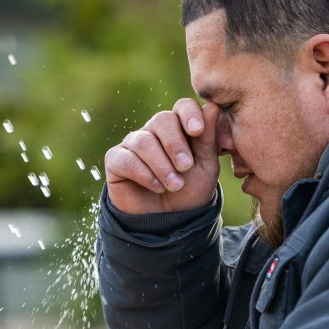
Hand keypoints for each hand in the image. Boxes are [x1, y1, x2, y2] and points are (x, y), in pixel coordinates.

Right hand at [105, 98, 220, 213]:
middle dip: (175, 144)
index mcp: (179, 128)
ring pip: (143, 141)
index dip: (189, 115)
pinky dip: (144, 174)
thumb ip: (208, 139)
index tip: (197, 131)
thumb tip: (212, 106)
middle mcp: (154, 131)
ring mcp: (133, 144)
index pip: (182, 107)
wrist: (171, 222)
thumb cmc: (190, 192)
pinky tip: (157, 187)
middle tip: (185, 166)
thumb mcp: (206, 168)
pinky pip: (126, 159)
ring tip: (175, 185)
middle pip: (162, 120)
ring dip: (161, 165)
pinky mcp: (116, 161)